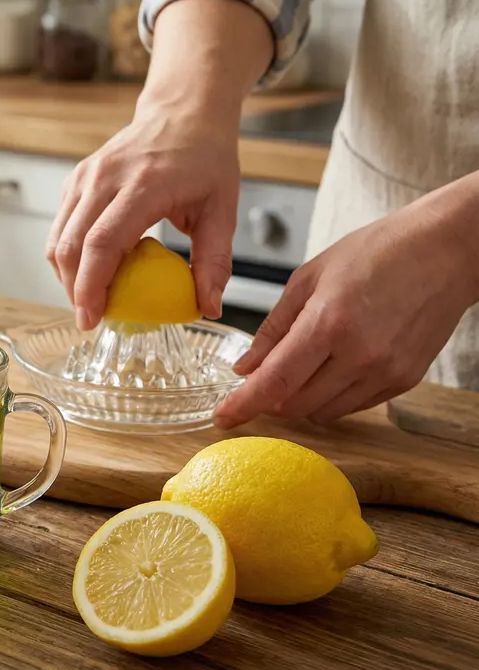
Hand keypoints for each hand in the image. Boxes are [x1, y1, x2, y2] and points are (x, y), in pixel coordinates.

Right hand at [45, 106, 240, 328]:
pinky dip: (69, 255)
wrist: (183, 112)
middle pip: (70, 245)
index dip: (91, 285)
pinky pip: (60, 226)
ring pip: (57, 238)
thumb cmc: (205, 159)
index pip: (102, 242)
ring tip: (91, 297)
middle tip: (92, 318)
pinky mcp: (76, 179)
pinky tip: (92, 268)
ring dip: (67, 275)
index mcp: (143, 185)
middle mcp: (105, 178)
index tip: (92, 318)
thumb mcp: (222, 209)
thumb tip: (208, 306)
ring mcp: (85, 176)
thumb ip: (215, 260)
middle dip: (74, 290)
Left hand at [214, 187, 478, 426]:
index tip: (222, 418)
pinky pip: (354, 405)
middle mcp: (359, 355)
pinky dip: (332, 396)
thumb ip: (274, 328)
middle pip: (295, 404)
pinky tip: (333, 367)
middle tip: (262, 378)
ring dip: (300, 400)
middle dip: (269, 399)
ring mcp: (385, 371)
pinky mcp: (405, 379)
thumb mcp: (310, 278)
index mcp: (328, 323)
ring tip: (302, 366)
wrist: (447, 250)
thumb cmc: (378, 252)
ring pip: (323, 412)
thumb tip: (245, 367)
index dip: (244, 405)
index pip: (275, 381)